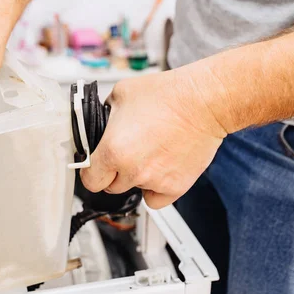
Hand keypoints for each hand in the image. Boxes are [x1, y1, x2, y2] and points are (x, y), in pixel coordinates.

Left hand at [79, 69, 227, 208]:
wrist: (203, 102)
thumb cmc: (167, 95)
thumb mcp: (120, 94)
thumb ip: (104, 115)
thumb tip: (99, 124)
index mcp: (113, 150)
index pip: (90, 180)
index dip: (91, 172)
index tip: (96, 167)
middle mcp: (133, 170)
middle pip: (111, 187)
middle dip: (114, 173)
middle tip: (125, 154)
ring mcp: (155, 181)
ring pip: (133, 190)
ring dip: (136, 178)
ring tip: (148, 154)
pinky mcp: (176, 186)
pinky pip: (155, 199)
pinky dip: (155, 189)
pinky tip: (159, 170)